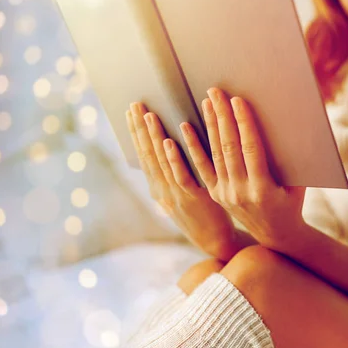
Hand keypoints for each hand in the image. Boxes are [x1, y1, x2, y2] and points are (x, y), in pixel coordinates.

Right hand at [126, 102, 236, 256]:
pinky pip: (182, 176)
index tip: (131, 111)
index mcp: (159, 188)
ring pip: (161, 163)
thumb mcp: (183, 194)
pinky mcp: (194, 200)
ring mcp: (176, 196)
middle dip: (140, 129)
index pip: (144, 155)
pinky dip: (174, 159)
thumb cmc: (203, 214)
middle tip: (135, 105)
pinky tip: (169, 142)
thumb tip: (167, 148)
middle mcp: (163, 191)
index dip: (136, 133)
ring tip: (148, 115)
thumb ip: (174, 173)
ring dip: (154, 138)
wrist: (217, 242)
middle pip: (148, 155)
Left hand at [183, 87, 307, 248]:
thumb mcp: (298, 183)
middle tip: (217, 92)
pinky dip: (193, 146)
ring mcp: (225, 194)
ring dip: (210, 125)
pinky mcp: (216, 194)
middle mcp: (240, 192)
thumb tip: (288, 123)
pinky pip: (202, 167)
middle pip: (229, 147)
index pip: (250, 149)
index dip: (243, 123)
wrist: (277, 235)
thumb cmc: (292, 202)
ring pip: (215, 154)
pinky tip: (186, 127)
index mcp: (263, 189)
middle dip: (222, 117)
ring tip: (207, 101)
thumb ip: (289, 158)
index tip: (237, 101)